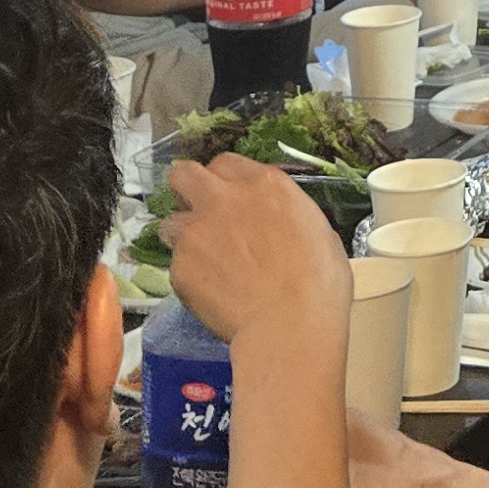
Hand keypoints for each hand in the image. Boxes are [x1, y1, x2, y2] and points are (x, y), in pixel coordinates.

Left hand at [160, 154, 347, 345]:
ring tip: (202, 261)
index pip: (226, 163)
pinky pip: (175, 265)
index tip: (229, 198)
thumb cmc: (319, 283)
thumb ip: (284, 214)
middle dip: (186, 190)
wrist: (289, 324)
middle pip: (184, 174)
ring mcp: (196, 231)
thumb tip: (275, 223)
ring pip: (169, 222)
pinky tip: (210, 293)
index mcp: (264, 184)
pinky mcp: (179, 266)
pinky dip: (188, 276)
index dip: (225, 181)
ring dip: (182, 237)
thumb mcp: (317, 229)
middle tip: (198, 213)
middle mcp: (224, 198)